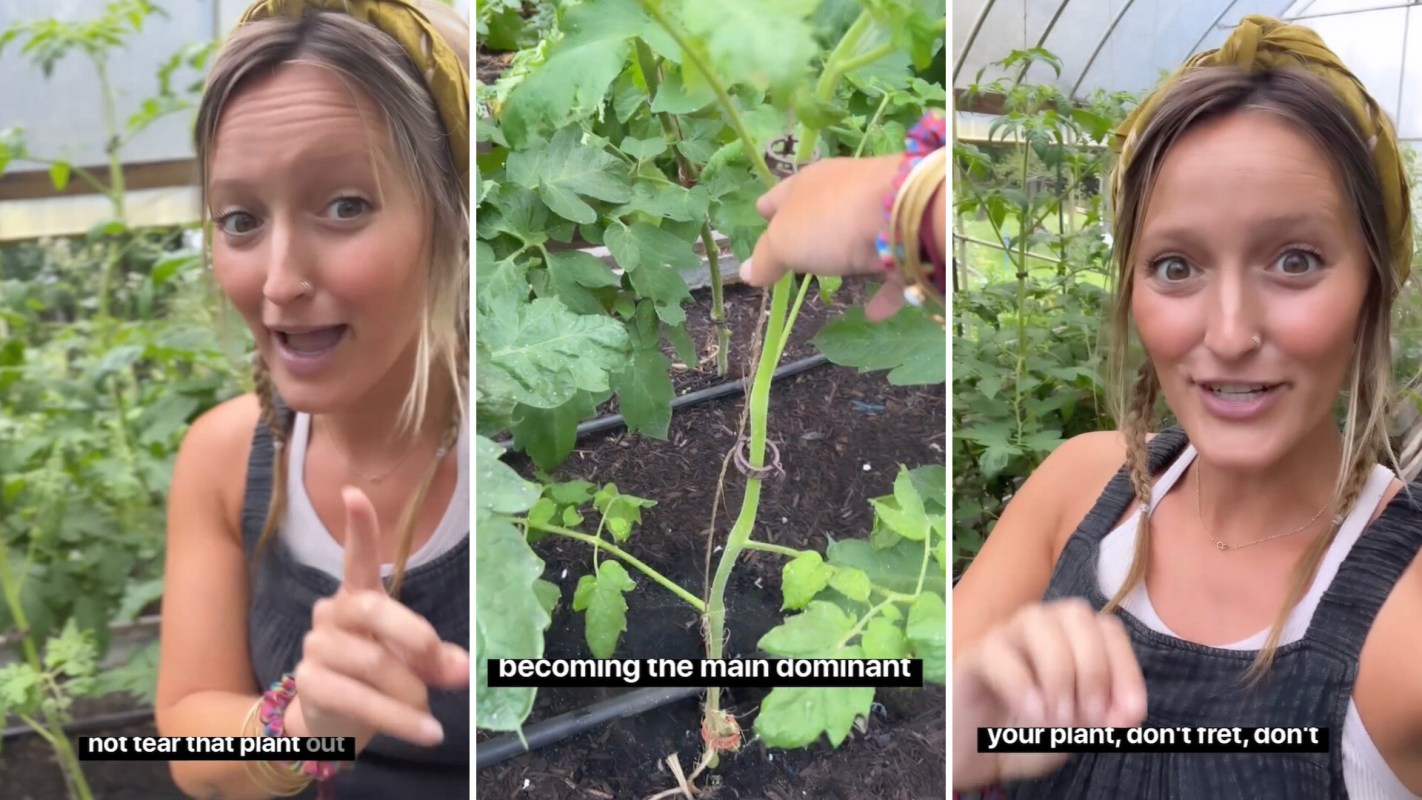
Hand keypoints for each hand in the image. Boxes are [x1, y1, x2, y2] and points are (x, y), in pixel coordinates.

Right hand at [288, 487, 469, 749]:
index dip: (358, 527)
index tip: (352, 493)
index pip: (355, 557)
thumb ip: (439, 659)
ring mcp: (317, 648)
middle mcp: (333, 614)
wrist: (332, 722)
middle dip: (416, 636)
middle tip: (441, 664)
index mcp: (359, 598)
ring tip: (430, 713)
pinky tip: (426, 731)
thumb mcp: (415, 664)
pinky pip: (359, 699)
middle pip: (374, 609)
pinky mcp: (311, 684)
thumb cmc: (379, 679)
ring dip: (412, 693)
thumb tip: (463, 669)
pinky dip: (399, 720)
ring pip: (374, 662)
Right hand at [740, 155, 908, 321]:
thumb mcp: (784, 242)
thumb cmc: (832, 221)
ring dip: (848, 255)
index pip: (780, 194)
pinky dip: (881, 293)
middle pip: (819, 212)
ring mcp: (879, 216)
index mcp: (809, 184)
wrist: (907, 215)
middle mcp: (845, 193)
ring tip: (836, 276)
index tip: (761, 214)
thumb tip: (745, 273)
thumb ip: (765, 259)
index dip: (768, 207)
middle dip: (808, 229)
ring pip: (857, 237)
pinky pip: (890, 274)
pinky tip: (873, 314)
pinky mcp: (906, 244)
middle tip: (796, 252)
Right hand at [952, 599, 1147, 787]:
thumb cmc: (1027, 734)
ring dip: (1059, 672)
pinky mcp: (973, 657)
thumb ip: (1104, 720)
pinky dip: (1022, 684)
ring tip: (1057, 717)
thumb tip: (1129, 712)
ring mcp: (1003, 637)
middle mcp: (1038, 628)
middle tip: (1088, 717)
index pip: (1107, 630)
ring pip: (1036, 621)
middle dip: (1094, 669)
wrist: (974, 755)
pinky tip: (1033, 713)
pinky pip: (997, 652)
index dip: (1126, 669)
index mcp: (1069, 640)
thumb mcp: (1076, 733)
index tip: (1129, 715)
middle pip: (1076, 615)